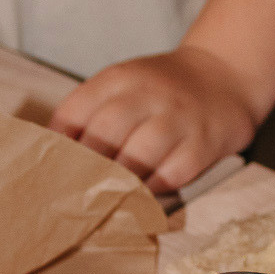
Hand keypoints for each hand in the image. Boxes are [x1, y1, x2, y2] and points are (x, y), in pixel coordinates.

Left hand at [52, 45, 258, 193]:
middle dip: (86, 167)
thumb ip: (92, 114)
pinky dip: (153, 188)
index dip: (57, 147)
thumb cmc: (161, 90)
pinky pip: (173, 173)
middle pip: (104, 133)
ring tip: (107, 198)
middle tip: (74, 193)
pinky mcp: (204, 141)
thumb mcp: (124, 85)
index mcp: (118, 77)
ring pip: (139, 155)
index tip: (50, 171)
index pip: (75, 111)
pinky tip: (142, 195)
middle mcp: (148, 92)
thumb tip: (53, 158)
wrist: (224, 75)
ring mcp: (178, 117)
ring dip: (119, 181)